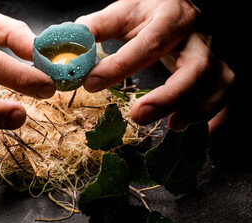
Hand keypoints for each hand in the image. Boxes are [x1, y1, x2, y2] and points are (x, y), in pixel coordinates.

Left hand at [76, 0, 234, 130]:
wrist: (184, 5)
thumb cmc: (152, 11)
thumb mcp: (124, 12)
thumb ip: (97, 27)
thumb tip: (71, 48)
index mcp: (170, 18)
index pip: (148, 44)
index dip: (119, 66)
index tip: (91, 83)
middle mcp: (198, 38)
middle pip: (195, 70)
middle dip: (168, 97)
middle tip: (137, 116)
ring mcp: (214, 55)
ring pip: (219, 85)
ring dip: (198, 110)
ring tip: (173, 127)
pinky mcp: (220, 70)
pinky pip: (228, 97)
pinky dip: (217, 119)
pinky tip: (199, 133)